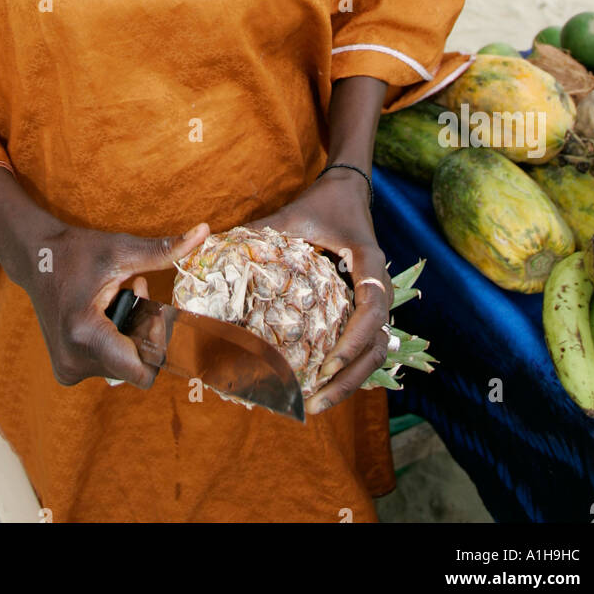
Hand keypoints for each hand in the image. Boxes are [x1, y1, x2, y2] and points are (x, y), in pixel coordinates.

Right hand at [22, 219, 209, 388]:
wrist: (35, 259)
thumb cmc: (77, 251)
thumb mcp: (121, 249)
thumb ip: (164, 250)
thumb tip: (204, 232)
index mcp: (86, 333)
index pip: (142, 371)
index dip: (158, 345)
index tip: (154, 311)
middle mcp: (74, 359)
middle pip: (136, 365)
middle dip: (145, 332)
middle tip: (137, 292)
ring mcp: (67, 369)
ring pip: (123, 366)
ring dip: (131, 335)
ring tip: (120, 298)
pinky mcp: (65, 371)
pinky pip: (108, 366)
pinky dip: (115, 343)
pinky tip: (106, 315)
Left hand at [248, 173, 392, 414]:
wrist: (348, 190)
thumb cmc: (320, 203)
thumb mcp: (291, 215)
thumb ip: (257, 231)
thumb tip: (214, 246)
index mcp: (369, 264)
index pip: (373, 310)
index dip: (354, 342)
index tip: (329, 365)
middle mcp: (380, 288)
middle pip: (378, 344)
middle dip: (350, 377)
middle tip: (316, 401)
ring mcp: (377, 301)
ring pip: (376, 352)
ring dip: (351, 381)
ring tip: (317, 403)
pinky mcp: (367, 309)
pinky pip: (366, 346)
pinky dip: (349, 369)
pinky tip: (322, 385)